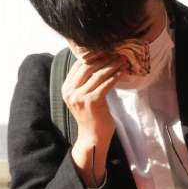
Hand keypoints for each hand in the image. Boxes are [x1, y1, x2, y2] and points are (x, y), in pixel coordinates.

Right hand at [63, 50, 122, 186]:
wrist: (92, 137)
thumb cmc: (90, 116)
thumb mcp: (81, 97)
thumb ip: (84, 82)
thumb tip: (96, 61)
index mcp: (65, 88)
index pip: (77, 65)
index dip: (92, 56)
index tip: (105, 51)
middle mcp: (70, 91)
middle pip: (87, 66)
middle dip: (103, 58)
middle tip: (116, 53)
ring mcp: (80, 97)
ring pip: (98, 74)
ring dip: (112, 65)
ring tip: (121, 61)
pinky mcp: (92, 101)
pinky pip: (106, 84)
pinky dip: (115, 76)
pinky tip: (122, 73)